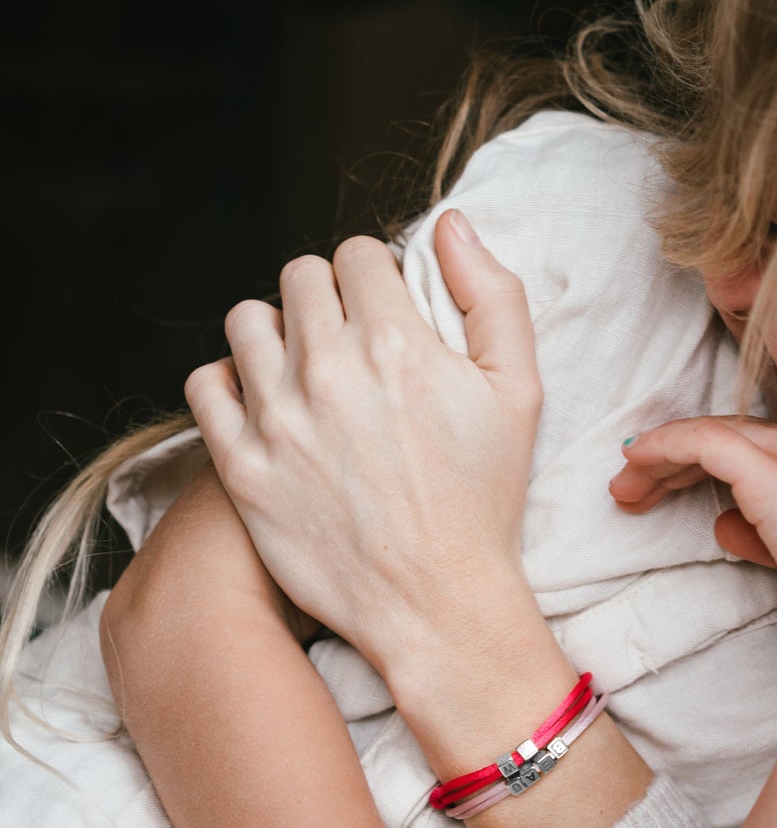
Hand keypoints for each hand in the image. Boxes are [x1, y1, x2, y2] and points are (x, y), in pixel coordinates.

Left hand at [183, 212, 542, 674]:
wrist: (437, 602)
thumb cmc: (484, 500)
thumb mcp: (520, 390)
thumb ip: (492, 295)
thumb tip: (450, 225)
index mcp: (397, 343)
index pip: (357, 255)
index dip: (376, 278)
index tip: (386, 313)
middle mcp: (328, 371)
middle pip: (298, 277)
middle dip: (326, 297)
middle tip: (349, 342)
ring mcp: (278, 420)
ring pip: (246, 320)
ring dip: (275, 332)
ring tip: (304, 369)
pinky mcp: (242, 468)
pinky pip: (205, 385)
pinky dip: (229, 384)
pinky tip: (266, 405)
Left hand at [609, 415, 776, 632]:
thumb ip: (766, 535)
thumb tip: (723, 525)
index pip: (754, 446)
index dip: (704, 464)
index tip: (668, 488)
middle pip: (728, 435)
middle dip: (675, 460)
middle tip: (635, 488)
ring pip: (709, 434)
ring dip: (661, 460)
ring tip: (626, 490)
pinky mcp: (768, 466)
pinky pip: (699, 441)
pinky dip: (662, 449)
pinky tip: (635, 466)